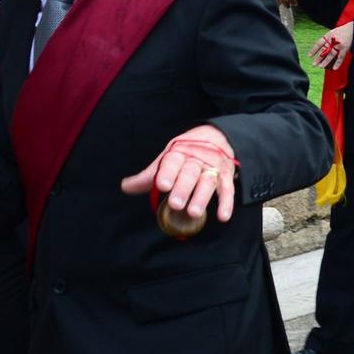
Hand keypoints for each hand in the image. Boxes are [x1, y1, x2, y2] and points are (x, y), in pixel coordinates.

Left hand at [120, 124, 237, 224]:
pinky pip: (228, 190)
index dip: (167, 173)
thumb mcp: (168, 158)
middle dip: (183, 188)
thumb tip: (126, 187)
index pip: (172, 161)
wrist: (218, 136)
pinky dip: (226, 203)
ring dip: (201, 197)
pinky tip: (222, 216)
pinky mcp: (226, 177)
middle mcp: (197, 160)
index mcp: (180, 153)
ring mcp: (213, 168)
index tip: (162, 185)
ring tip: (193, 213)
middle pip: (190, 173)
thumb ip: (149, 176)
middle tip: (175, 203)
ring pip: (208, 182)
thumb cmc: (187, 153)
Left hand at [311, 21, 353, 68]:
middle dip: (319, 58)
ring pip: (330, 55)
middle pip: (324, 50)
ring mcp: (338, 45)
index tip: (310, 56)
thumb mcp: (332, 33)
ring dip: (325, 61)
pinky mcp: (345, 49)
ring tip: (321, 67)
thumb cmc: (342, 31)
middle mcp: (332, 40)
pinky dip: (337, 63)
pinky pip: (340, 57)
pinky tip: (334, 68)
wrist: (353, 29)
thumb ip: (327, 40)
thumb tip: (321, 49)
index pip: (319, 44)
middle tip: (314, 64)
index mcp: (328, 36)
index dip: (314, 50)